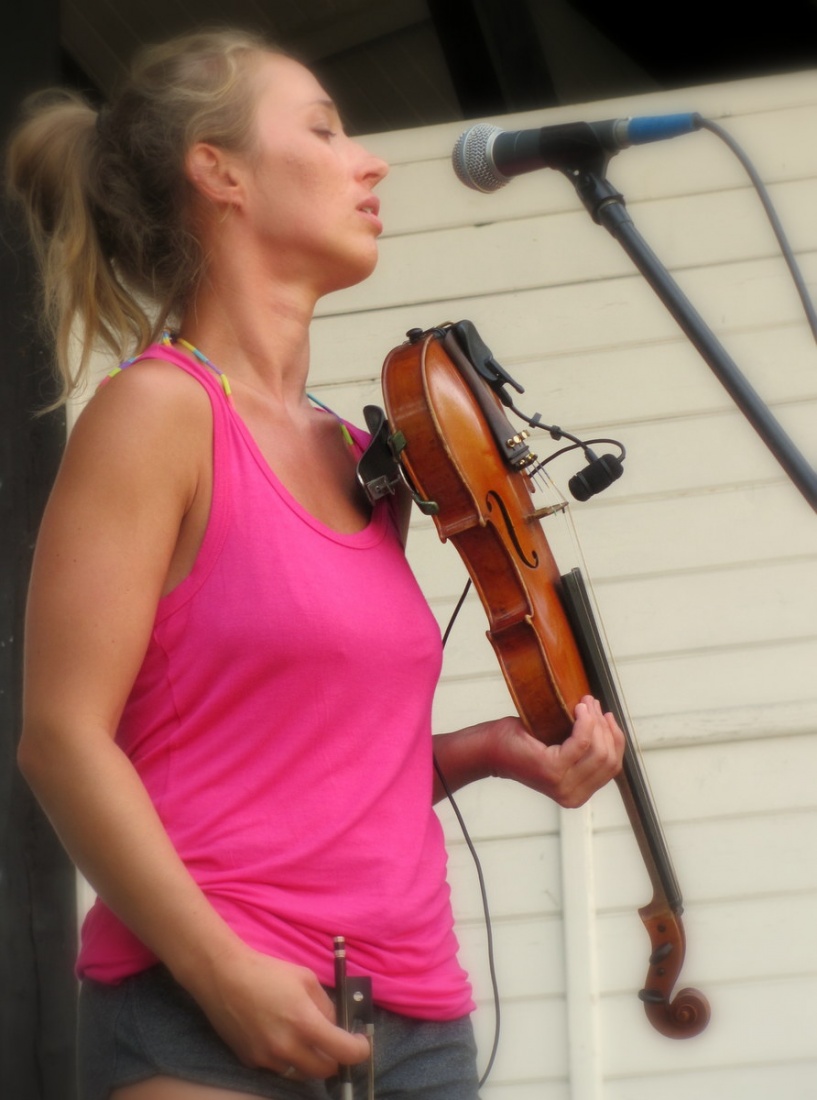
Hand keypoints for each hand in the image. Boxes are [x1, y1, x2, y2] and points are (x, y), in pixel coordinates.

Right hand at [185, 944, 370, 1079]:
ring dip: (311, 1062)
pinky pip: (279, 1069)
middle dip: (336, 1059)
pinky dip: (288, 1059)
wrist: (224, 977)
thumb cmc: (268, 972)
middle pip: (325, 1071)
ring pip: (301, 1074)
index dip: (359, 1051)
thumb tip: (336, 1025)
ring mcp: (268, 1059)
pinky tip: (282, 1039)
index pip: (344, 1052)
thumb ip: (326, 1005)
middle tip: (335, 1043)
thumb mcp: (306, 978)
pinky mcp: (251, 1062)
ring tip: (308, 1041)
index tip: (361, 1044)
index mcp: (305, 1023)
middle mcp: (287, 1048)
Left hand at [489, 696, 624, 807]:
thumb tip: (610, 726)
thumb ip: (586, 750)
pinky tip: (579, 708)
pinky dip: (585, 722)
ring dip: (595, 721)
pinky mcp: (552, 770)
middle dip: (605, 727)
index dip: (615, 739)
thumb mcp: (562, 750)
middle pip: (608, 758)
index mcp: (578, 794)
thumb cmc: (524, 744)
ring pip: (598, 749)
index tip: (606, 716)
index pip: (612, 767)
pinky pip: (581, 742)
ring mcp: (563, 785)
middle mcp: (572, 796)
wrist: (492, 749)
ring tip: (585, 702)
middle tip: (592, 703)